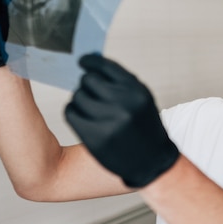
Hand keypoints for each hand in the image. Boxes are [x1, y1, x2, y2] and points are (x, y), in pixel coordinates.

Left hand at [65, 54, 179, 187]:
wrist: (152, 162)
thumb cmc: (144, 128)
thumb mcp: (141, 99)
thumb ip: (120, 82)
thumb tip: (90, 62)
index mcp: (136, 90)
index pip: (105, 66)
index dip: (90, 61)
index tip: (82, 62)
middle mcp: (123, 103)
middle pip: (88, 80)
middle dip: (88, 85)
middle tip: (92, 94)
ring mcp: (108, 121)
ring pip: (77, 96)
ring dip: (80, 100)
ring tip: (91, 110)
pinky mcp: (94, 137)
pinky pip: (70, 112)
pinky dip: (73, 112)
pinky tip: (82, 118)